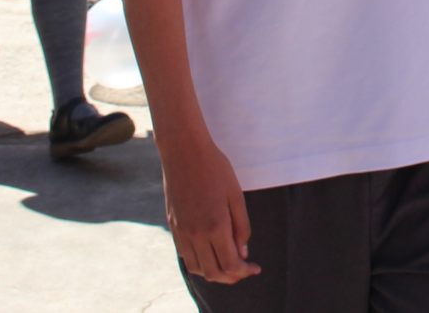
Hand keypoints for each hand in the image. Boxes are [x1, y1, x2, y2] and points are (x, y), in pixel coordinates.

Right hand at [159, 135, 259, 285]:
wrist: (184, 152)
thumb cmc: (215, 168)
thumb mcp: (236, 195)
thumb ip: (241, 226)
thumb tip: (242, 252)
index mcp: (215, 226)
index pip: (230, 264)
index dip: (244, 271)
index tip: (255, 267)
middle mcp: (196, 234)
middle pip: (213, 272)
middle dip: (231, 277)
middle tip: (244, 269)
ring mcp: (182, 231)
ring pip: (197, 268)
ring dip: (214, 272)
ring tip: (229, 264)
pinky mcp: (173, 226)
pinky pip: (185, 255)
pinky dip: (199, 262)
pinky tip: (211, 253)